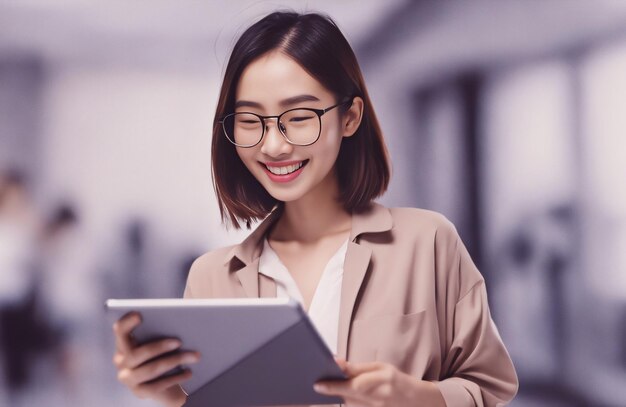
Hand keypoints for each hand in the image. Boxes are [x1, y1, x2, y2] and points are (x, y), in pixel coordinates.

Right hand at [112, 312, 200, 406]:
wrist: (165, 384)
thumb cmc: (164, 354)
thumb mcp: (161, 341)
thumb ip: (162, 330)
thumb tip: (179, 320)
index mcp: (124, 343)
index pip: (120, 331)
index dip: (126, 323)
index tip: (139, 314)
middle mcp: (121, 361)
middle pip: (135, 354)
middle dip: (159, 346)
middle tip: (179, 341)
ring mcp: (129, 378)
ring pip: (151, 369)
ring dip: (175, 361)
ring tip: (194, 356)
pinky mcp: (140, 392)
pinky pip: (158, 385)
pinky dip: (176, 377)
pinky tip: (189, 372)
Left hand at [314, 358, 444, 406]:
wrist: (418, 401)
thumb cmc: (396, 380)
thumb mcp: (380, 368)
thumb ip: (358, 368)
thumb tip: (336, 364)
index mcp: (383, 380)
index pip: (353, 384)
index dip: (334, 385)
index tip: (317, 385)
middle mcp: (381, 398)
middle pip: (349, 396)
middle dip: (336, 390)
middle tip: (321, 384)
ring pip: (351, 405)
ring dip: (344, 397)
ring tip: (340, 388)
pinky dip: (351, 404)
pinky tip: (352, 398)